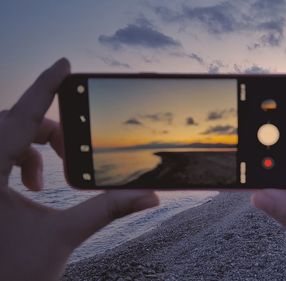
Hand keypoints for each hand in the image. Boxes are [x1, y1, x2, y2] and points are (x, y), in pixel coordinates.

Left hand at [0, 59, 158, 280]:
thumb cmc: (12, 274)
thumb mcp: (64, 236)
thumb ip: (108, 210)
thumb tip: (149, 195)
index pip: (19, 119)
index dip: (45, 88)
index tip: (65, 65)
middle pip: (9, 125)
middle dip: (43, 129)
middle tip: (68, 148)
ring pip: (0, 138)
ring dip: (28, 147)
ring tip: (44, 178)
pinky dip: (17, 162)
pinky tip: (30, 187)